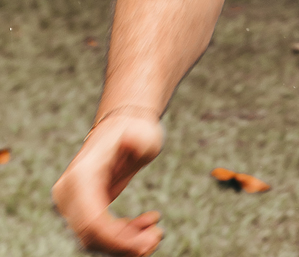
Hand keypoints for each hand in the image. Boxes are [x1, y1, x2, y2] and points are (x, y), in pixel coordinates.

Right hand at [52, 115, 165, 255]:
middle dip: (124, 245)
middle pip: (91, 236)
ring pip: (94, 239)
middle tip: (157, 237)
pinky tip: (147, 223)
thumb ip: (139, 139)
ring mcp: (72, 203)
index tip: (145, 244)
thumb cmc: (135, 130)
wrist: (123, 127)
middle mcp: (69, 193)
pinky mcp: (82, 209)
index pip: (91, 222)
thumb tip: (130, 139)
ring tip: (155, 231)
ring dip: (125, 242)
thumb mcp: (145, 133)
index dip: (116, 240)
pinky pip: (98, 233)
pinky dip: (122, 236)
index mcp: (80, 177)